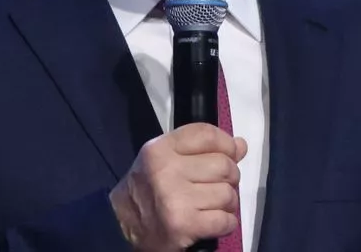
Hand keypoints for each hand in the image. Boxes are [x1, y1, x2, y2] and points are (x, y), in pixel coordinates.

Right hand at [110, 123, 246, 251]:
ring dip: (227, 203)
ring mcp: (175, 199)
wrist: (120, 226)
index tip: (229, 154)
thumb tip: (240, 145)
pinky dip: (226, 223)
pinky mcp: (184, 225)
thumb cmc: (147, 190)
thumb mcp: (165, 159)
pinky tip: (211, 221)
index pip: (207, 134)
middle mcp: (166, 170)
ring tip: (211, 206)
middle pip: (224, 165)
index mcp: (160, 149)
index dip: (226, 144)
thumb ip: (200, 149)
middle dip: (229, 178)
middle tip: (215, 187)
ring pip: (228, 194)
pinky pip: (226, 220)